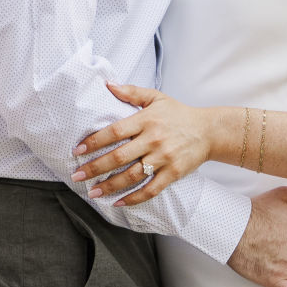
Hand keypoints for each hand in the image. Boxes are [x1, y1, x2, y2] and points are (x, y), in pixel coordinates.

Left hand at [73, 83, 214, 203]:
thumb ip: (131, 92)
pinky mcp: (173, 173)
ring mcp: (163, 158)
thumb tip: (108, 84)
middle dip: (95, 168)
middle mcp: (153, 139)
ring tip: (93, 192)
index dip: (94, 141)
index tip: (77, 151)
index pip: (115, 131)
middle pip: (119, 157)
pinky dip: (134, 198)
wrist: (209, 131)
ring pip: (132, 176)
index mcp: (146, 120)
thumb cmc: (179, 114)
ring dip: (110, 186)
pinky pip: (151, 189)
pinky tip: (118, 203)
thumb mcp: (156, 97)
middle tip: (77, 176)